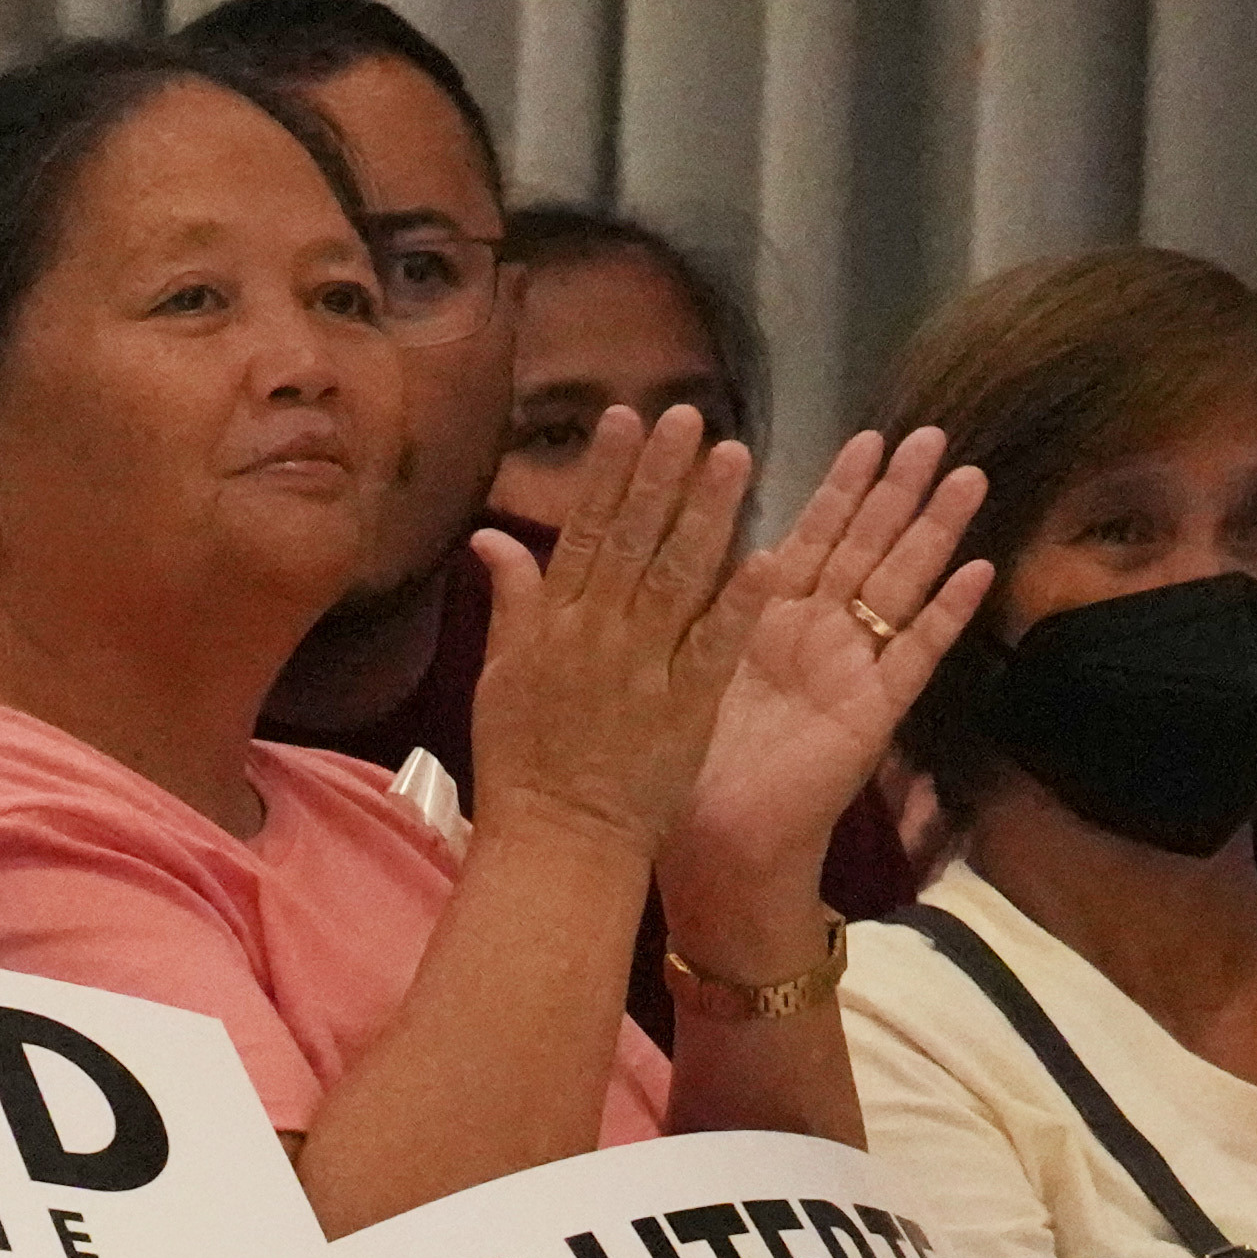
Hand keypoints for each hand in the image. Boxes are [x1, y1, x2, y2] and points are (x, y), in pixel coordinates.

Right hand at [455, 402, 770, 865]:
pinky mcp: (687, 707)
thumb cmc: (522, 764)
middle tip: (690, 415)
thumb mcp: (500, 678)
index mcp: (553, 626)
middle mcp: (599, 635)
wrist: (557, 841)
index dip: (608, 473)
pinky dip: (738, 604)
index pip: (584, 532)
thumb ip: (510, 603)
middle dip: (663, 475)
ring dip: (709, 517)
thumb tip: (489, 537)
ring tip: (737, 459)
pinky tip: (767, 558)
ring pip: (679, 579)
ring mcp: (645, 669)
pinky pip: (716, 647)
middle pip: (635, 542)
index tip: (627, 419)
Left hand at [670, 422, 988, 963]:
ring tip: (969, 475)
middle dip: (899, 491)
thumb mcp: (674, 666)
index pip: (813, 537)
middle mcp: (817, 636)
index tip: (864, 434)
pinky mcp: (873, 710)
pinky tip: (979, 568)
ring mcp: (852, 669)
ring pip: (902, 583)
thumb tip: (655, 539)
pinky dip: (947, 613)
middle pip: (868, 547)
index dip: (839, 488)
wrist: (713, 842)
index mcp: (768, 621)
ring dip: (936, 531)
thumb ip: (674, 604)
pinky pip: (917, 654)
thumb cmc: (686, 763)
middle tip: (934, 432)